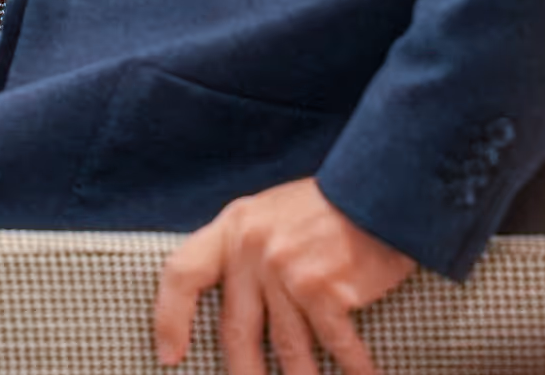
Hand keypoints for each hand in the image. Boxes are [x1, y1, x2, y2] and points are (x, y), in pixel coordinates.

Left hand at [152, 178, 416, 374]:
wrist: (377, 188)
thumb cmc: (325, 209)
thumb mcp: (269, 214)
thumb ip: (246, 250)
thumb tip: (231, 300)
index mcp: (232, 227)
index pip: (183, 274)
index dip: (169, 317)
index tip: (167, 354)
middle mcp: (251, 249)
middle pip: (236, 329)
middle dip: (242, 372)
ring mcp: (285, 270)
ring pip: (286, 347)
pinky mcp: (323, 289)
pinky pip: (335, 345)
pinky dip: (352, 368)